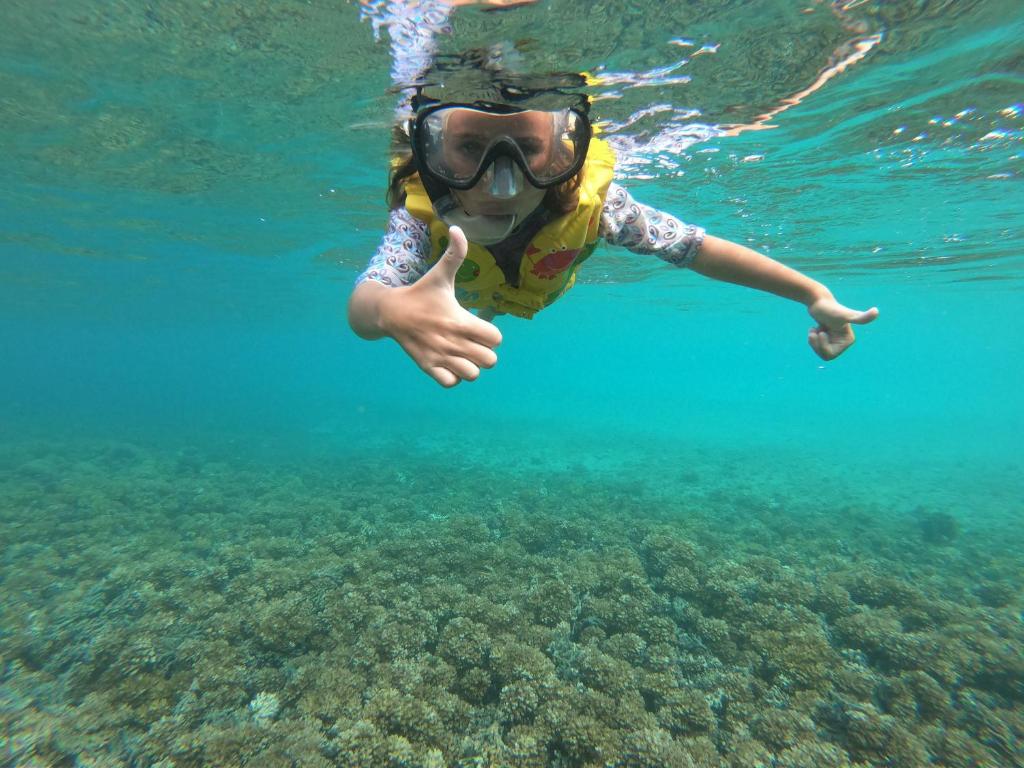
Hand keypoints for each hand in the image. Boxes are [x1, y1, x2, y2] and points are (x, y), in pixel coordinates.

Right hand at [379, 226, 501, 386]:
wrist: (389, 312)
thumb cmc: (421, 294)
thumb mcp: (440, 274)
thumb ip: (455, 254)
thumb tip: (458, 228)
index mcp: (460, 321)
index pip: (496, 339)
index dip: (491, 334)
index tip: (478, 326)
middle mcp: (453, 342)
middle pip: (489, 360)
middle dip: (484, 352)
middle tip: (472, 342)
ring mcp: (440, 357)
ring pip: (472, 375)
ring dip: (470, 367)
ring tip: (462, 355)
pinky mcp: (427, 367)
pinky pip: (450, 383)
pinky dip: (453, 377)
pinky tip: (450, 364)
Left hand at [807, 297, 878, 360]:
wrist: (817, 300)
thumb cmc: (829, 308)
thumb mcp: (844, 315)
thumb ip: (860, 317)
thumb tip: (876, 311)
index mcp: (849, 340)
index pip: (830, 355)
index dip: (822, 345)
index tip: (822, 332)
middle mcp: (844, 340)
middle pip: (824, 354)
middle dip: (816, 344)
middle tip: (816, 331)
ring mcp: (835, 338)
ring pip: (820, 351)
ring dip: (813, 340)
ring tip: (815, 329)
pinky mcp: (827, 335)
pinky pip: (817, 345)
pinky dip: (812, 337)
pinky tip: (815, 328)